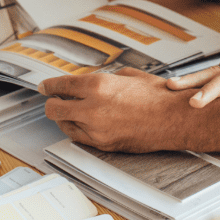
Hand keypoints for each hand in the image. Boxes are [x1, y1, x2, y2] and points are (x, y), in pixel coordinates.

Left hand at [39, 68, 191, 151]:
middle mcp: (92, 108)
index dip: (48, 86)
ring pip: (64, 125)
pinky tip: (82, 124)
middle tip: (53, 100)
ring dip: (64, 118)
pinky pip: (79, 138)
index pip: (61, 86)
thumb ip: (106, 78)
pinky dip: (77, 129)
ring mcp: (96, 129)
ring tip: (70, 112)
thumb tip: (95, 80)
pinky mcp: (103, 144)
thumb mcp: (129, 75)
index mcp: (98, 86)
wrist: (175, 119)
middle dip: (52, 103)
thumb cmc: (158, 96)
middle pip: (54, 108)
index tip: (44, 87)